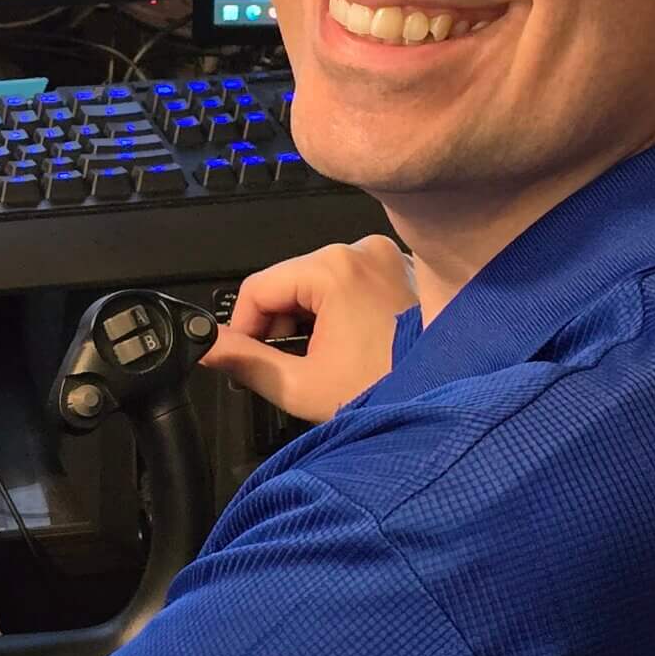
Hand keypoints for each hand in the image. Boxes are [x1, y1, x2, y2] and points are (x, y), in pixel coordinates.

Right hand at [201, 235, 417, 423]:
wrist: (448, 406)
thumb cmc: (384, 394)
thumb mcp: (300, 386)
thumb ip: (245, 362)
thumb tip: (207, 347)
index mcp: (333, 268)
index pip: (257, 287)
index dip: (242, 328)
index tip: (246, 360)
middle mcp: (361, 250)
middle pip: (288, 283)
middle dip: (280, 326)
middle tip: (290, 368)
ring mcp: (386, 257)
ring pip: (318, 283)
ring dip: (309, 320)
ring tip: (325, 360)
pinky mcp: (402, 270)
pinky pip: (351, 283)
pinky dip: (340, 311)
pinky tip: (351, 346)